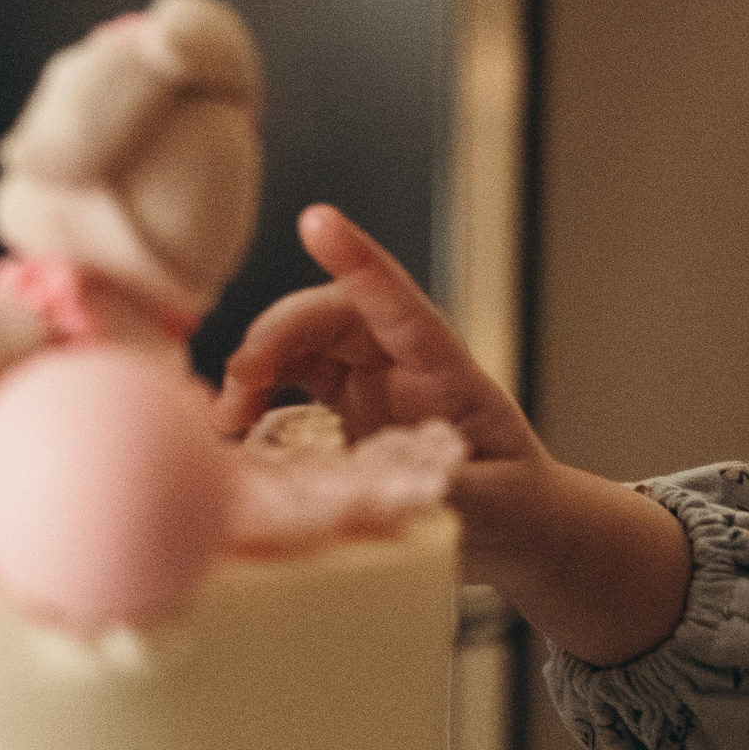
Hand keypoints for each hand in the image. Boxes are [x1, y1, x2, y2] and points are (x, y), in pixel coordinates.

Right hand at [223, 206, 688, 664]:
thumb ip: (440, 488)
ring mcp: (373, 380)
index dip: (359, 263)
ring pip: (303, 341)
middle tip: (240, 382)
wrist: (520, 527)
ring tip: (228, 415)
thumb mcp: (492, 503)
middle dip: (278, 334)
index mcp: (450, 372)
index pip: (402, 305)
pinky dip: (257, 393)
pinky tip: (237, 425)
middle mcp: (405, 363)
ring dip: (258, 363)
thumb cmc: (516, 504)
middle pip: (331, 316)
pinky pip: (292, 378)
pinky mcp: (347, 407)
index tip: (317, 221)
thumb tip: (390, 485)